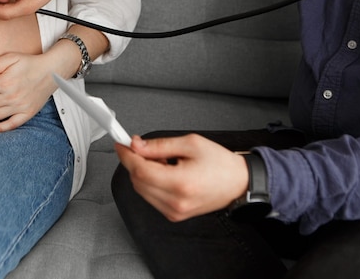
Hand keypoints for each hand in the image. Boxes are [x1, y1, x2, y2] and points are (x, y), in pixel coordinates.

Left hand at [115, 134, 248, 221]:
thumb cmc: (220, 163)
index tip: (121, 144)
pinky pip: (150, 197)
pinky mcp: (174, 215)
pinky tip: (165, 173)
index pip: (140, 170)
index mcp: (180, 183)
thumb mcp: (190, 143)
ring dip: (143, 173)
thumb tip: (136, 145)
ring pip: (141, 190)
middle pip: (137, 181)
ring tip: (163, 161)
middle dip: (135, 162)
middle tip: (145, 148)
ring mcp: (174, 212)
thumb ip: (159, 145)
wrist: (238, 183)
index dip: (127, 155)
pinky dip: (150, 183)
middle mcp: (176, 202)